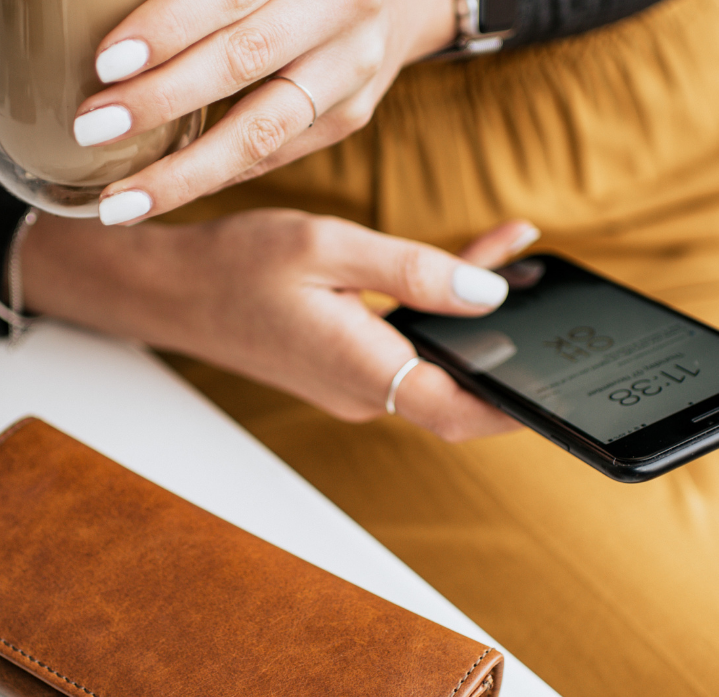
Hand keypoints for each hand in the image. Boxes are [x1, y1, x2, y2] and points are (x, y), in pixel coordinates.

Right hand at [21, 211, 538, 440]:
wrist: (175, 293)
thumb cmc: (238, 268)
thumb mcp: (329, 248)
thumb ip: (414, 270)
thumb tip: (489, 293)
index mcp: (361, 368)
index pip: (459, 411)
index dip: (515, 406)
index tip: (558, 384)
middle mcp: (361, 392)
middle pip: (455, 388)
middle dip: (505, 348)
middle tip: (545, 291)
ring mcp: (351, 386)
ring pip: (432, 366)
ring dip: (472, 324)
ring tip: (512, 258)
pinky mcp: (342, 370)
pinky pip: (404, 352)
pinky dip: (436, 316)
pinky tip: (464, 268)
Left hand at [72, 0, 457, 224]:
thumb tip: (113, 31)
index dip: (166, 29)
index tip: (105, 64)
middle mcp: (339, 14)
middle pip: (242, 64)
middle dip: (159, 100)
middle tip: (91, 128)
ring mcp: (350, 75)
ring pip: (260, 133)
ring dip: (182, 173)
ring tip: (119, 201)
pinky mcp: (349, 118)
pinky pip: (271, 157)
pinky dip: (212, 176)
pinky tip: (159, 194)